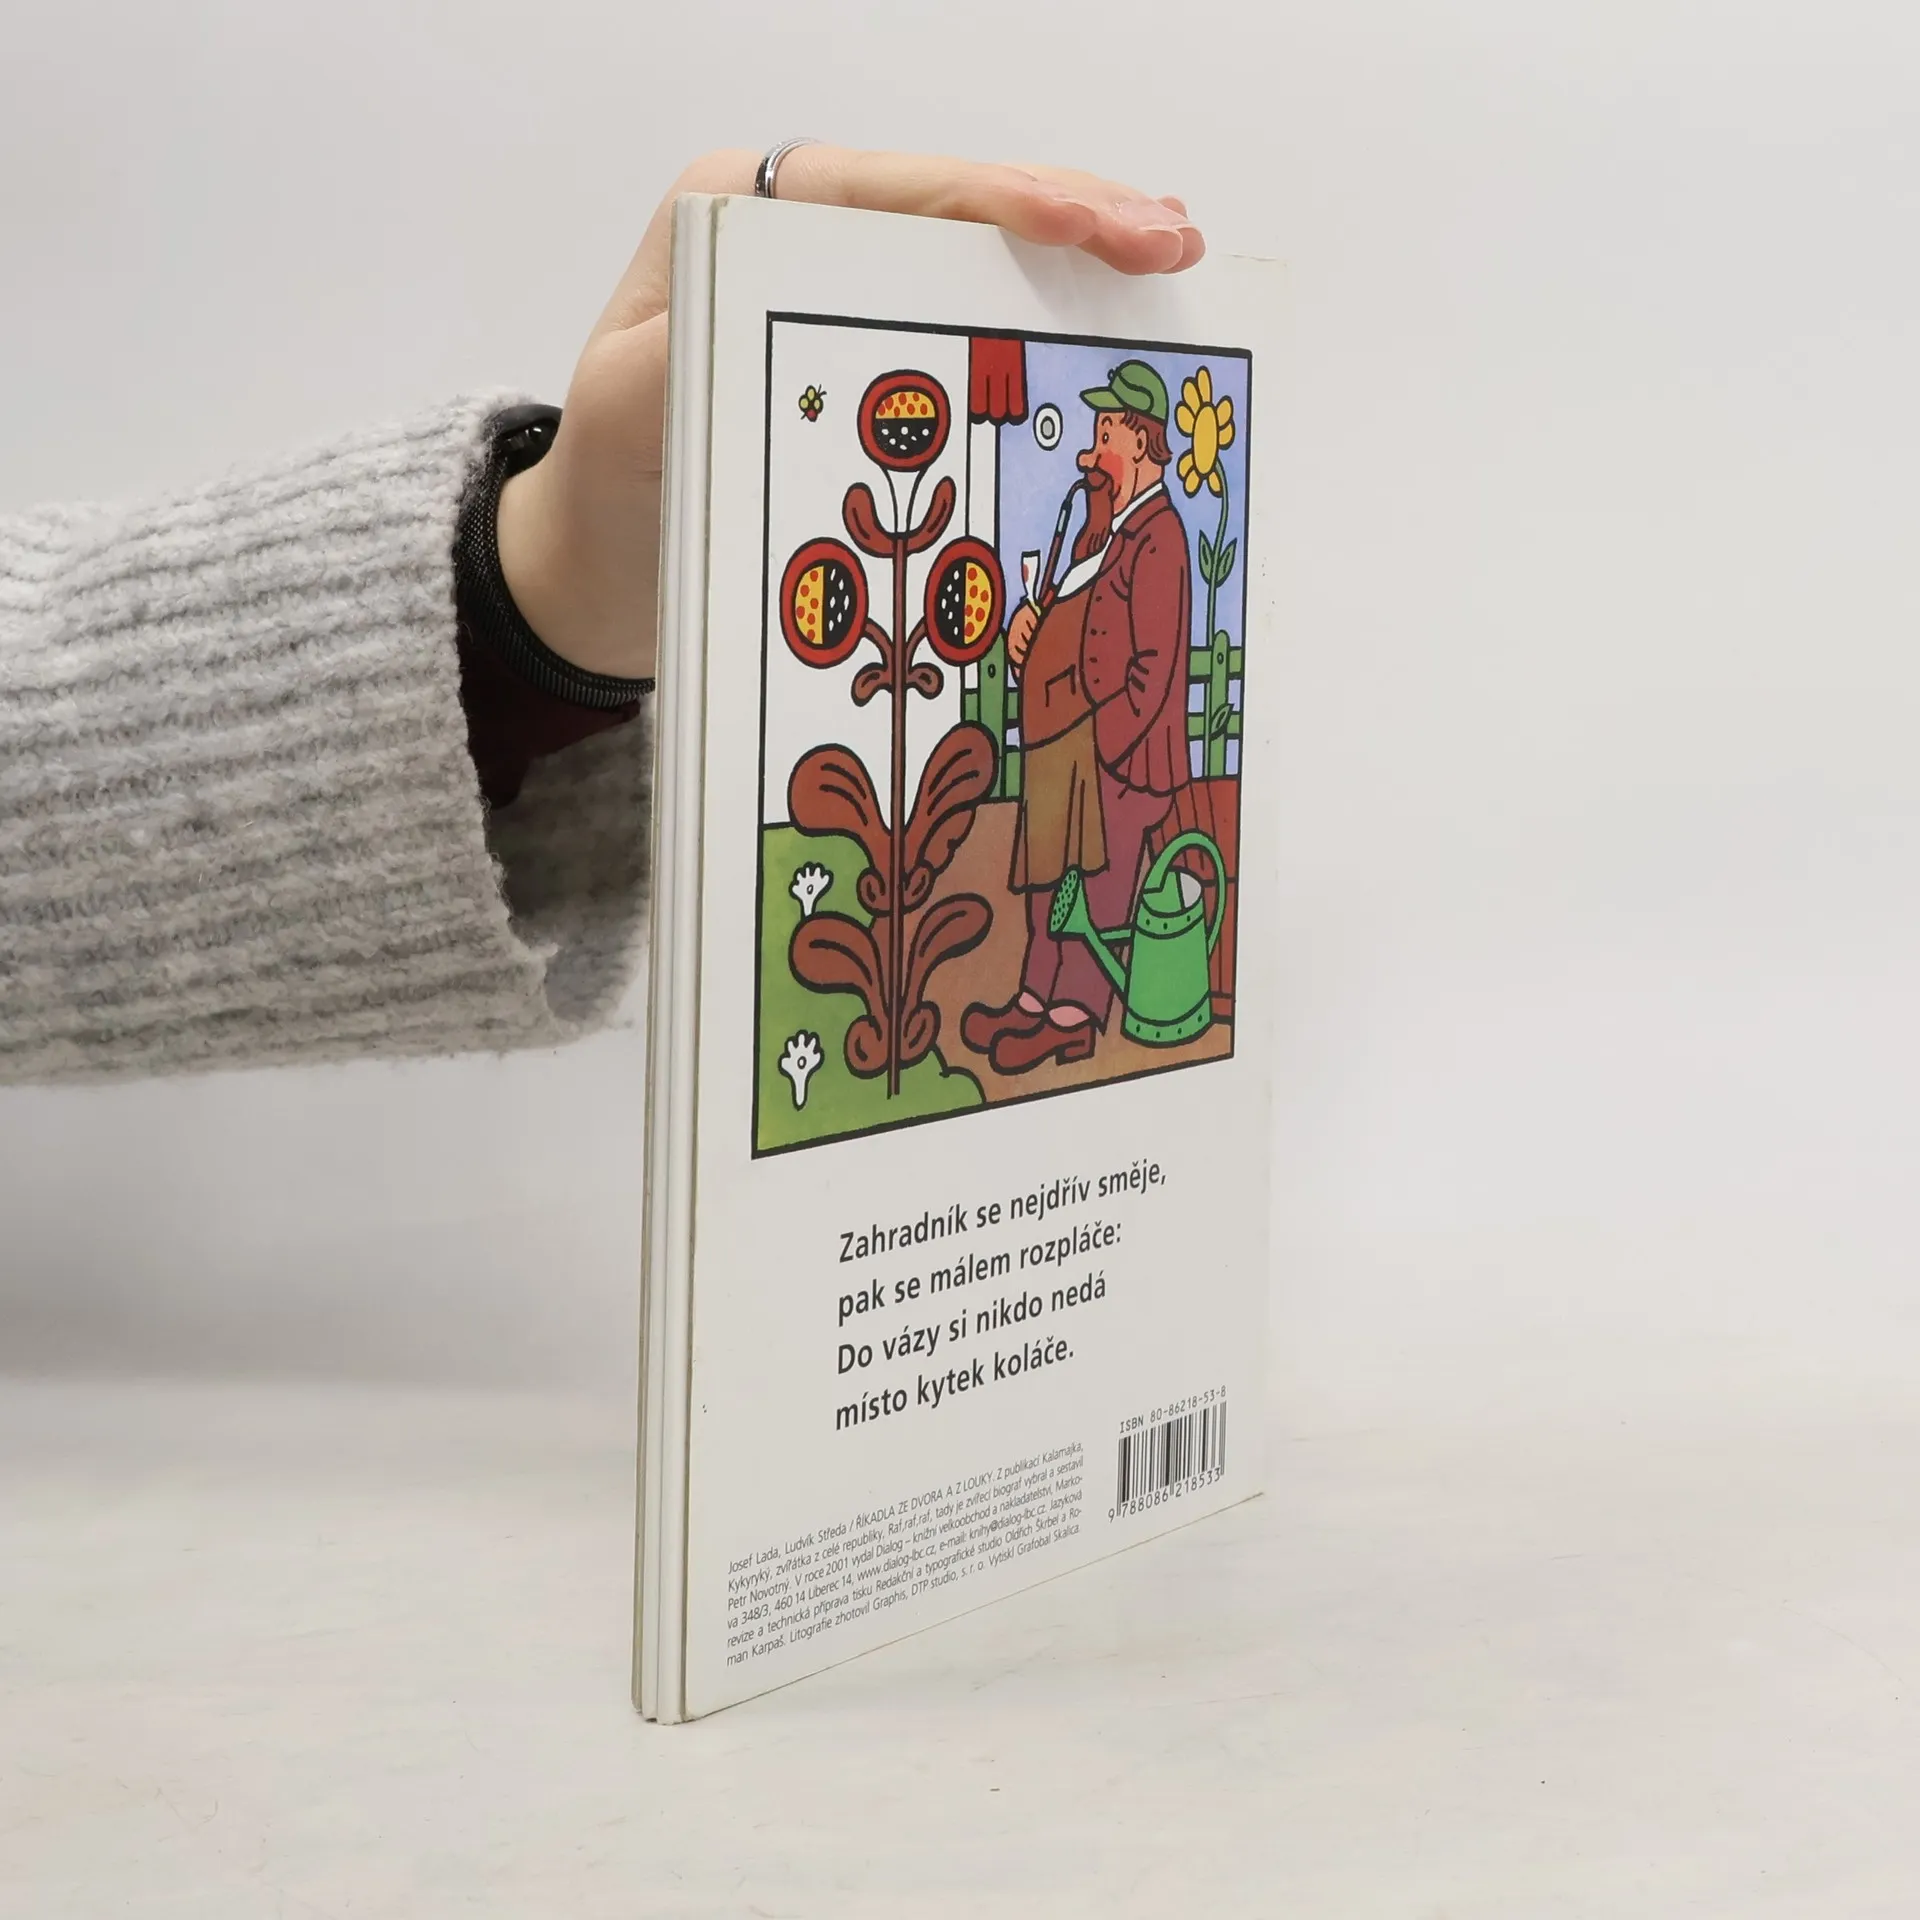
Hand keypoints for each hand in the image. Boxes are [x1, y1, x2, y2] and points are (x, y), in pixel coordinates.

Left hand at [495, 147, 1203, 680]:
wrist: (597, 564)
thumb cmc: (609, 487)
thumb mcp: (631, 414)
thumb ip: (693, 349)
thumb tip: (778, 298)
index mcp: (737, 214)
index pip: (893, 190)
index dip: (1004, 202)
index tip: (1093, 226)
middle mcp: (796, 232)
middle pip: (953, 202)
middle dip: (1070, 212)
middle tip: (1170, 239)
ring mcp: (837, 289)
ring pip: (974, 249)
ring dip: (1077, 252)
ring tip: (1170, 252)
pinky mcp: (865, 352)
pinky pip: (965, 311)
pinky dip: (1044, 307)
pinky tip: (1111, 304)